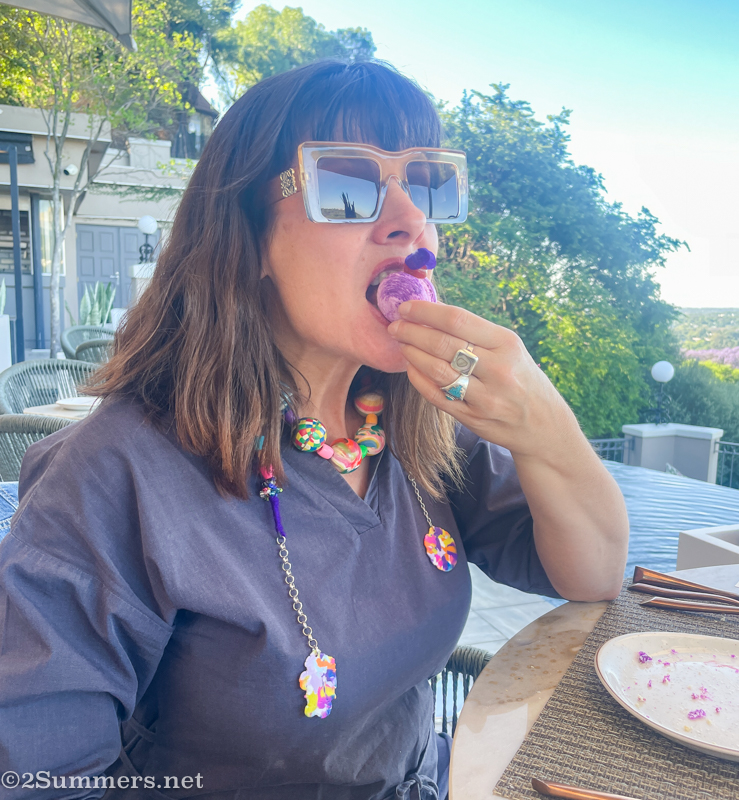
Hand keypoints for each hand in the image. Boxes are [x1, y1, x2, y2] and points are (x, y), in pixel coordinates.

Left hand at [387, 300, 578, 460]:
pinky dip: (418, 379)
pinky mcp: (473, 418)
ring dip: (412, 354)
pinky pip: (437, 395)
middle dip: (412, 332)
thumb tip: (431, 314)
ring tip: (401, 344)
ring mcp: (485, 396)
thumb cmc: (521, 378)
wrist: (543, 424)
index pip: (457, 320)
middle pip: (443, 344)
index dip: (425, 311)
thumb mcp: (510, 349)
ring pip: (436, 370)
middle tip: (395, 326)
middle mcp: (498, 369)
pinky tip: (411, 368)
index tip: (405, 308)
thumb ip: (476, 334)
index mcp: (506, 343)